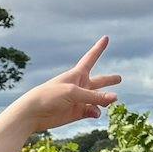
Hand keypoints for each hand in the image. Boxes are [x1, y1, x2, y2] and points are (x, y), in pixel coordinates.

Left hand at [1, 37, 120, 136]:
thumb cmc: (50, 96)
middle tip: (119, 78)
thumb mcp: (73, 93)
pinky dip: (96, 112)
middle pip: (99, 82)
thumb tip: (115, 98)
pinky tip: (96, 113)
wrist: (33, 113)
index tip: (106, 38)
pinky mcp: (77, 113)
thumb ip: (95, 96)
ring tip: (110, 102)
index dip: (99, 48)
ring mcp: (79, 100)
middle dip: (109, 80)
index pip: (91, 58)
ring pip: (99, 99)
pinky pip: (92, 111)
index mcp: (77, 74)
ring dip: (105, 100)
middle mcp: (80, 86)